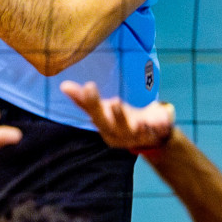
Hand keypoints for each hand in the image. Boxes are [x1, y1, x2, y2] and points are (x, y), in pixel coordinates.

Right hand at [61, 80, 175, 152]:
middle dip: (104, 111)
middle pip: (110, 124)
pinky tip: (159, 114)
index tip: (89, 85)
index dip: (90, 102)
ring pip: (131, 130)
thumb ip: (85, 100)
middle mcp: (120, 134)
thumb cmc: (122, 121)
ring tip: (120, 105)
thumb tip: (63, 85)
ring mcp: (138, 135)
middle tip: (107, 97)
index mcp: (106, 127)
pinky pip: (157, 129)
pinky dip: (158, 124)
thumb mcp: (104, 110)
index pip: (95, 115)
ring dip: (125, 119)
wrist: (152, 137)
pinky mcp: (156, 132)